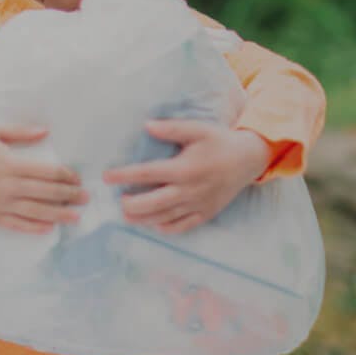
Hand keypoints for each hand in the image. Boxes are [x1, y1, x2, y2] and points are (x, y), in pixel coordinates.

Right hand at [0, 125, 85, 233]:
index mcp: (9, 165)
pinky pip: (16, 225)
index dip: (65, 176)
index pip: (46, 172)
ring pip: (34, 212)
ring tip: (76, 217)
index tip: (78, 178)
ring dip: (58, 215)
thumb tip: (46, 131)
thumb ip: (20, 132)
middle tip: (86, 197)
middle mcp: (6, 187)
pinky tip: (49, 228)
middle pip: (45, 193)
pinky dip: (34, 228)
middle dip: (69, 196)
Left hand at [103, 120, 269, 233]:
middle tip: (118, 201)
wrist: (249, 159)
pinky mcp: (205, 214)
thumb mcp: (198, 129)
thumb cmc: (220, 142)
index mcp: (185, 168)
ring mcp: (198, 205)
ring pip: (164, 218)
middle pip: (152, 203)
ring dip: (142, 219)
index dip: (124, 176)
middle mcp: (190, 190)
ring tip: (127, 215)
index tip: (106, 177)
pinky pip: (182, 227)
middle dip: (131, 204)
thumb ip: (172, 128)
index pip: (147, 173)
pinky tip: (153, 223)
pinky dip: (165, 228)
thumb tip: (146, 126)